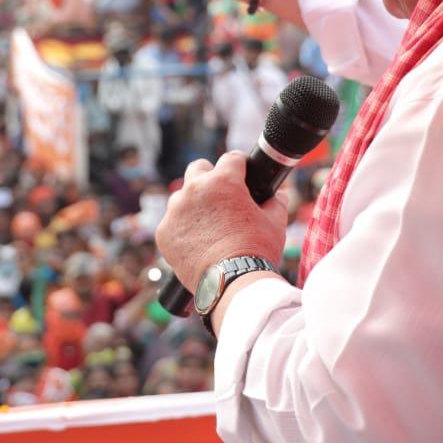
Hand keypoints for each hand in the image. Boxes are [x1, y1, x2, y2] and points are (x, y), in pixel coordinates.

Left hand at [155, 151, 287, 292]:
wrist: (231, 283)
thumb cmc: (256, 251)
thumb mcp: (274, 223)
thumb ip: (276, 202)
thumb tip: (279, 195)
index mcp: (223, 181)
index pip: (231, 158)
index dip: (239, 166)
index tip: (242, 173)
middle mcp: (195, 189)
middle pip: (199, 168)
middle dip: (210, 177)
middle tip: (221, 196)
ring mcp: (175, 210)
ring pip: (182, 196)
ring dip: (193, 204)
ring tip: (209, 225)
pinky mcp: (164, 232)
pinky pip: (172, 222)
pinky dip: (182, 229)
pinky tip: (196, 243)